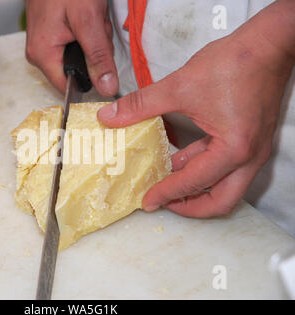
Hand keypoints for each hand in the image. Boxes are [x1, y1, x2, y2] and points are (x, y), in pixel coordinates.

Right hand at [25, 0, 118, 96]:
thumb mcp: (89, 21)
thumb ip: (99, 57)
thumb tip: (106, 88)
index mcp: (43, 54)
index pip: (68, 87)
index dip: (91, 80)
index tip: (104, 62)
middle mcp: (39, 53)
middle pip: (76, 70)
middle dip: (94, 52)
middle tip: (97, 26)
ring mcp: (43, 43)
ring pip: (78, 56)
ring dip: (93, 39)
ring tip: (92, 16)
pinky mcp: (50, 34)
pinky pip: (74, 43)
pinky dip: (87, 31)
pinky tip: (87, 15)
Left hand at [97, 10, 294, 217]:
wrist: (268, 43)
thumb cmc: (234, 63)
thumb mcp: (179, 86)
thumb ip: (141, 105)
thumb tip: (110, 115)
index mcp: (233, 149)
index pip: (194, 182)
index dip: (166, 193)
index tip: (147, 200)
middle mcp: (248, 157)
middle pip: (221, 201)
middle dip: (190, 207)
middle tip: (163, 202)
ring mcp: (253, 150)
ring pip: (226, 186)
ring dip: (196, 189)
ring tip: (166, 183)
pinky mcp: (250, 139)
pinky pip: (226, 166)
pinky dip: (203, 168)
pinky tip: (181, 160)